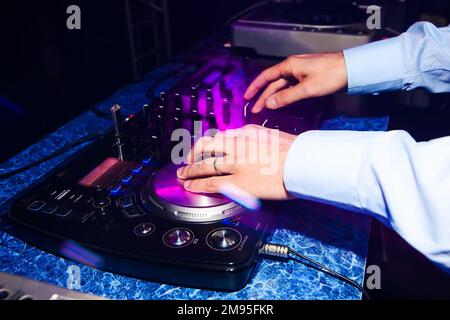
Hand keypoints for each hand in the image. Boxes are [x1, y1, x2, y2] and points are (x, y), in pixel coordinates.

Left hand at [176, 125, 295, 199]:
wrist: (302, 163)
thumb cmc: (297, 152)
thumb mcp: (277, 137)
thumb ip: (263, 140)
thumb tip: (260, 146)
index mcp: (249, 132)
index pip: (223, 135)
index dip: (211, 143)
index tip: (208, 146)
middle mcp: (238, 145)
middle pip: (208, 146)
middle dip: (195, 152)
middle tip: (188, 158)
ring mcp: (235, 163)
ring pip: (205, 164)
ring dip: (190, 169)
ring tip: (183, 174)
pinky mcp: (236, 181)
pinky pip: (210, 182)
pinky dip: (197, 184)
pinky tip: (190, 186)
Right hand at [244, 52, 347, 112]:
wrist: (351, 68)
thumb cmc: (331, 74)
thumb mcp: (307, 88)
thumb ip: (287, 97)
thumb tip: (270, 104)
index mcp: (289, 66)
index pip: (266, 77)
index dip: (255, 87)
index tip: (247, 97)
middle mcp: (292, 67)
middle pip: (273, 83)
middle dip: (263, 96)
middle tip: (255, 109)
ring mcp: (300, 71)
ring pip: (282, 86)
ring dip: (274, 97)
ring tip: (266, 108)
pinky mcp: (307, 76)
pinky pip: (291, 86)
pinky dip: (285, 95)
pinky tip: (282, 102)